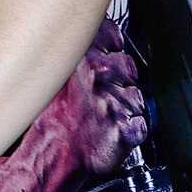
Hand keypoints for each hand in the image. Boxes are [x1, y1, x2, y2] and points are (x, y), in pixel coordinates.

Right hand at [54, 20, 147, 180]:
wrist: (51, 158)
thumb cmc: (51, 122)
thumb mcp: (53, 77)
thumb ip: (75, 54)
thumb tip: (86, 33)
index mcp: (82, 61)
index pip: (113, 34)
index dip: (113, 46)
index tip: (109, 53)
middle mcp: (101, 78)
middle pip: (129, 66)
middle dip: (120, 80)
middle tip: (99, 95)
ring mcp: (115, 104)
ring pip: (136, 96)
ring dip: (124, 106)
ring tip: (101, 117)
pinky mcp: (127, 130)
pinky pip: (140, 124)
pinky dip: (130, 129)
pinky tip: (111, 131)